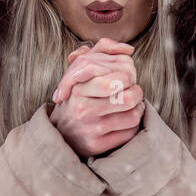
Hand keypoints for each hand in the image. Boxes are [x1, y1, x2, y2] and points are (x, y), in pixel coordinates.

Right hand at [48, 37, 144, 157]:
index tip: (124, 78)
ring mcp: (89, 128)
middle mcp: (82, 107)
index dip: (130, 74)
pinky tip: (121, 122)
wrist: (60, 132)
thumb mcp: (82, 69)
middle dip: (136, 92)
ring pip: (133, 115)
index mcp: (79, 87)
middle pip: (130, 96)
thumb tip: (128, 49)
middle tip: (130, 92)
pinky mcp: (96, 145)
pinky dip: (131, 127)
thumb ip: (102, 50)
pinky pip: (129, 133)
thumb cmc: (77, 96)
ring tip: (128, 107)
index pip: (120, 75)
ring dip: (136, 110)